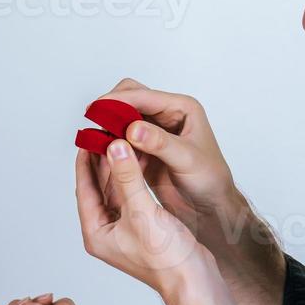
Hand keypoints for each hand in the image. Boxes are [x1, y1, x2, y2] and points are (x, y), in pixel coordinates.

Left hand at [86, 81, 285, 304]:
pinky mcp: (144, 228)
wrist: (195, 282)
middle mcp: (107, 232)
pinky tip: (142, 159)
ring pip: (117, 189)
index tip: (89, 136)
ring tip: (123, 138)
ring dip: (120, 166)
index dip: (85, 160)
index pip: (84, 188)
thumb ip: (128, 177)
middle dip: (103, 160)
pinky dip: (135, 176)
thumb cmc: (167, 260)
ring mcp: (126, 230)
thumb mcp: (142, 212)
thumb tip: (114, 147)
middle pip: (99, 187)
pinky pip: (133, 194)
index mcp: (96, 233)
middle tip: (106, 132)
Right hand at [89, 79, 266, 259]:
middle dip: (111, 108)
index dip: (119, 100)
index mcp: (182, 108)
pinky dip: (111, 145)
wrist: (211, 208)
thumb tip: (133, 129)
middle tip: (93, 121)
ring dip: (108, 127)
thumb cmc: (211, 180)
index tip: (98, 109)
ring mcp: (154, 132)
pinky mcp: (144, 149)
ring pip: (122, 118)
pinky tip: (102, 155)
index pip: (145, 96)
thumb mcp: (187, 160)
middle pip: (130, 98)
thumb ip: (160, 143)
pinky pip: (121, 140)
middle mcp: (167, 115)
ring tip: (94, 140)